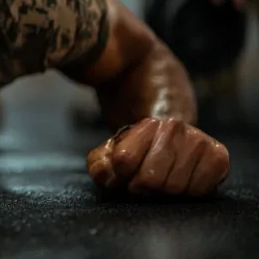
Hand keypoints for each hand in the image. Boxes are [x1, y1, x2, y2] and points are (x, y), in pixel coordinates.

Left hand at [87, 118, 229, 195]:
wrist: (173, 135)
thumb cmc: (139, 149)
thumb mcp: (112, 151)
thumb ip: (100, 163)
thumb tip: (107, 175)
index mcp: (146, 124)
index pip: (123, 161)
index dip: (119, 176)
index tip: (123, 175)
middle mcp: (174, 128)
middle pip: (150, 179)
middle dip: (141, 189)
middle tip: (142, 185)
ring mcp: (199, 140)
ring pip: (175, 188)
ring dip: (164, 194)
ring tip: (161, 183)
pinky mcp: (219, 156)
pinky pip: (200, 191)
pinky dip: (188, 195)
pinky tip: (182, 182)